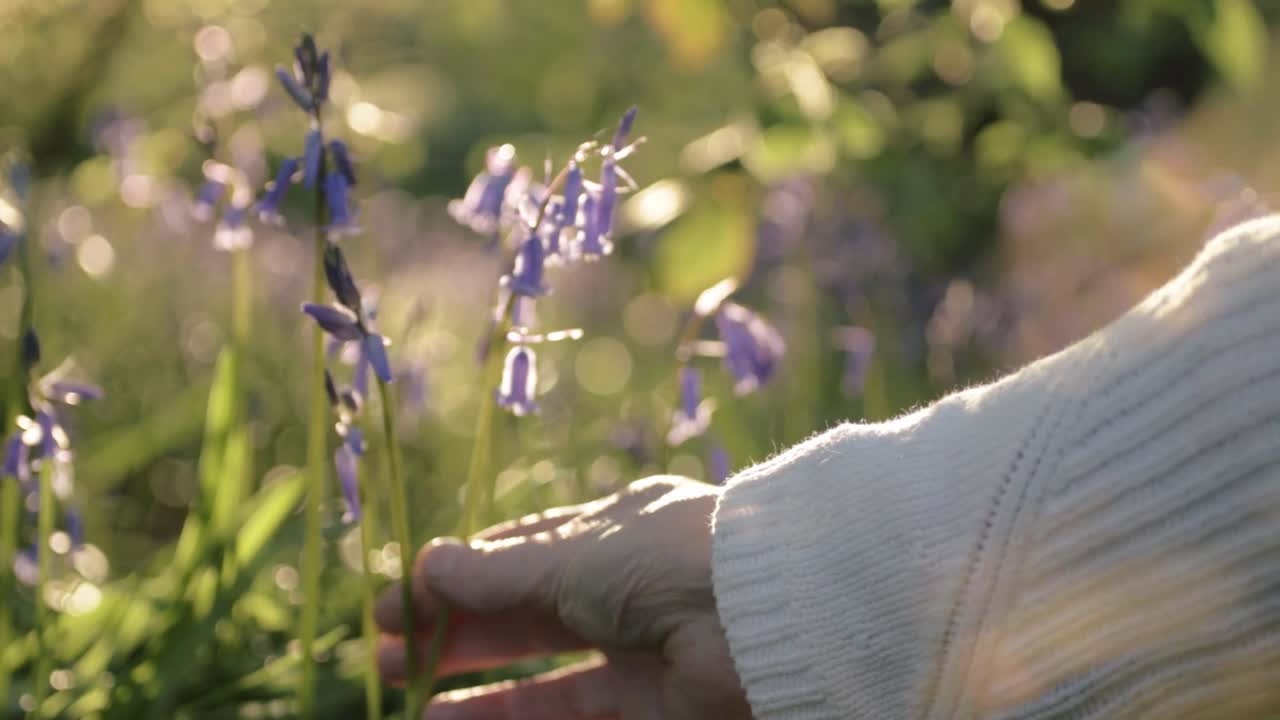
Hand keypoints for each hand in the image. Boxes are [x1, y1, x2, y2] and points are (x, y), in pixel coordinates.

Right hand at [374, 476, 752, 718]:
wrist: (765, 611)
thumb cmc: (665, 557)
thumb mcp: (570, 556)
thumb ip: (497, 573)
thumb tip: (427, 566)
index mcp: (611, 529)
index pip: (523, 550)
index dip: (459, 573)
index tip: (401, 598)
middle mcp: (624, 585)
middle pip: (524, 612)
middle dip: (455, 630)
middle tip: (387, 650)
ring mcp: (638, 648)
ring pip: (543, 673)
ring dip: (475, 685)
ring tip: (407, 696)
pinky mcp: (653, 705)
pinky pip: (571, 716)